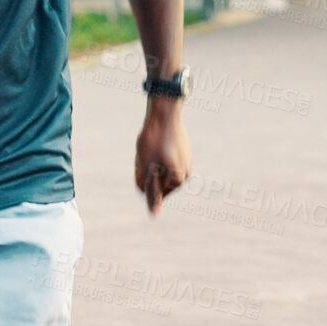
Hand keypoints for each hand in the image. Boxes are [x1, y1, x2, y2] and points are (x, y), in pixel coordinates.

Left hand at [135, 100, 190, 215]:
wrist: (164, 111)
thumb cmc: (153, 140)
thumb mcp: (146, 167)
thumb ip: (150, 191)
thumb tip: (153, 213)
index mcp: (178, 181)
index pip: (151, 192)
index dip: (141, 177)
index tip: (145, 161)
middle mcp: (185, 174)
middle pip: (155, 181)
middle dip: (147, 171)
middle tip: (146, 152)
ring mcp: (185, 161)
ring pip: (158, 168)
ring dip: (150, 161)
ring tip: (151, 146)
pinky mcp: (182, 151)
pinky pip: (164, 158)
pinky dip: (156, 152)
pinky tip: (156, 140)